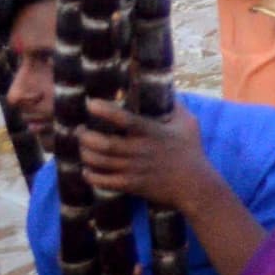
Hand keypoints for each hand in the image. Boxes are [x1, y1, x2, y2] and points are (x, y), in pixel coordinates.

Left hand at [79, 97, 219, 213]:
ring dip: (85, 154)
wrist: (194, 186)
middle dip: (85, 137)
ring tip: (82, 147)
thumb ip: (176, 106)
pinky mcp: (131, 185)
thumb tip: (166, 89)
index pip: (125, 120)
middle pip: (104, 144)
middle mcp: (139, 151)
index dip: (105, 111)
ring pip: (100, 162)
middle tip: (80, 130)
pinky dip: (91, 176)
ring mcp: (134, 170)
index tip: (91, 103)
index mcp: (152, 133)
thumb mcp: (189, 124)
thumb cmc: (192, 152)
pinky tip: (87, 170)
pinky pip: (104, 182)